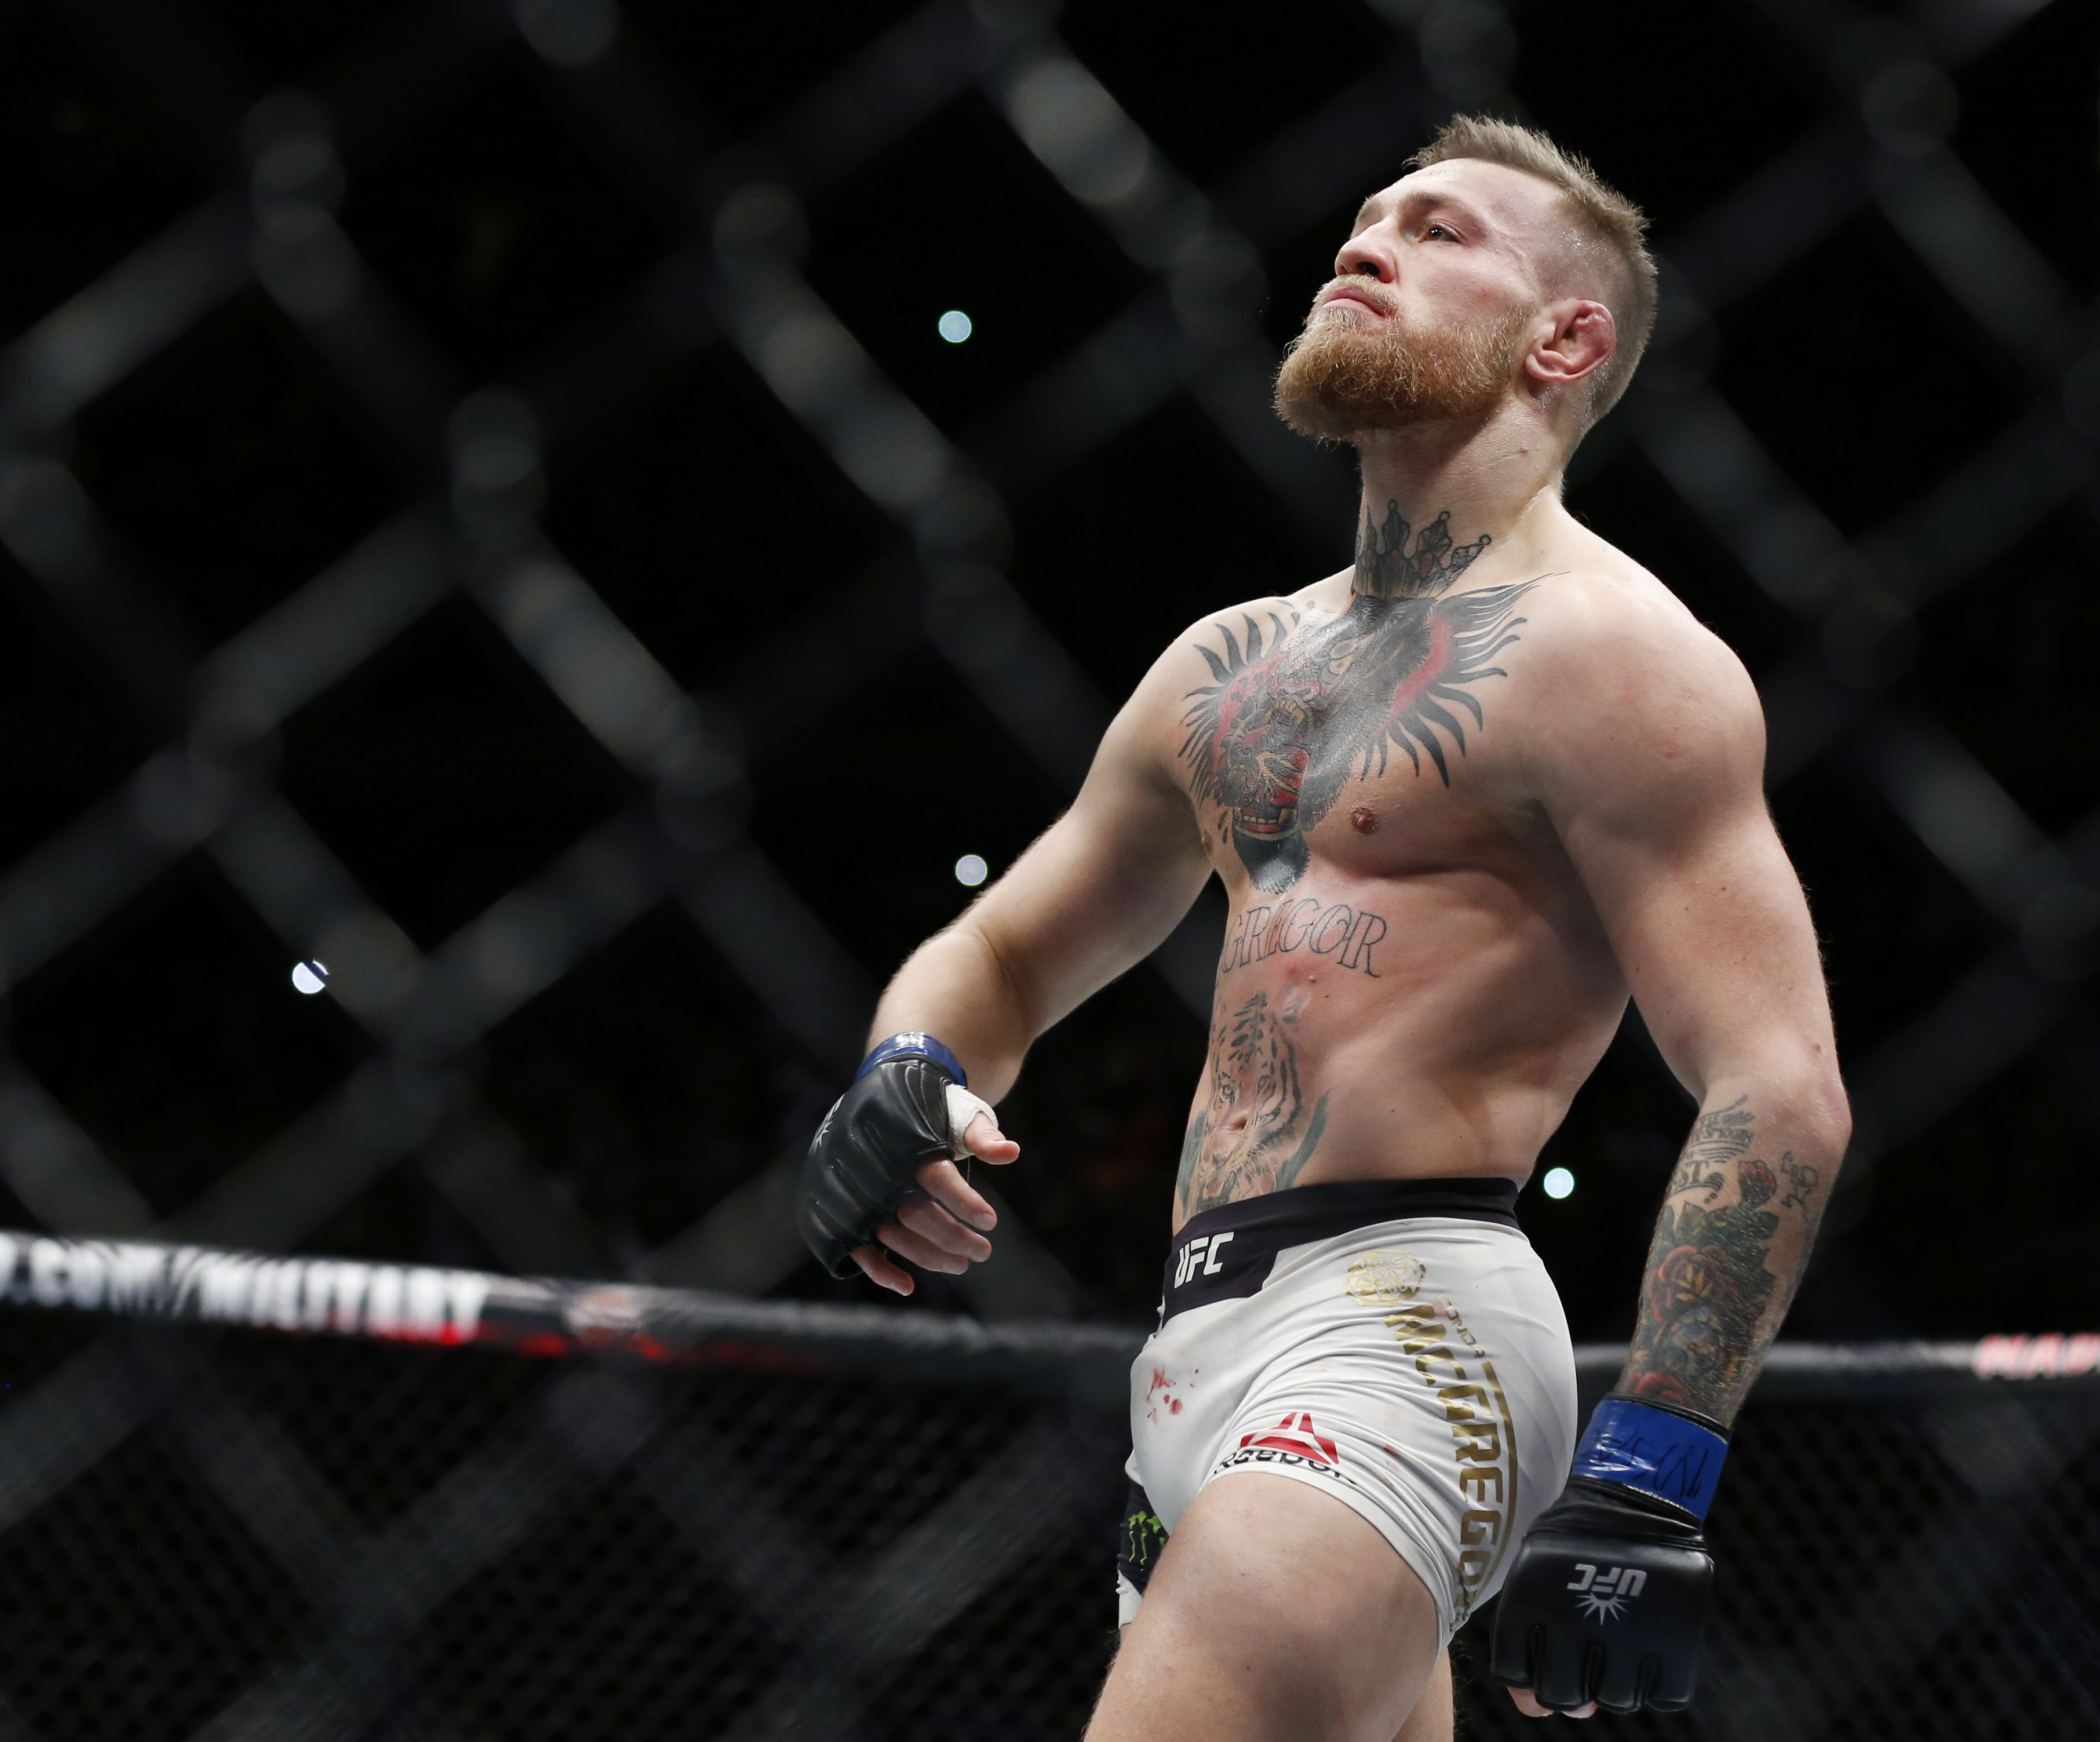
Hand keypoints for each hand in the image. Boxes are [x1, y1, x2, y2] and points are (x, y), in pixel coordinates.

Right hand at [852, 1106, 1019, 1294]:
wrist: (871, 1104)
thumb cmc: (922, 1113)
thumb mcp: (954, 1114)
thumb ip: (982, 1135)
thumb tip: (1012, 1152)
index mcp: (905, 1142)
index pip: (937, 1178)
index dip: (964, 1202)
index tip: (991, 1222)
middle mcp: (877, 1170)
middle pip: (916, 1213)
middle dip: (953, 1236)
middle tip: (984, 1252)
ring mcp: (857, 1194)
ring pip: (892, 1234)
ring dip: (928, 1256)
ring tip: (962, 1264)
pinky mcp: (843, 1212)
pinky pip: (857, 1247)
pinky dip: (879, 1270)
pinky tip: (907, 1286)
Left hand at [1490, 1477, 1712, 1715]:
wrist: (1631, 1496)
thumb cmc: (1573, 1540)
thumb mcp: (1532, 1576)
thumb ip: (1525, 1639)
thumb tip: (1534, 1707)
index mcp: (1531, 1605)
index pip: (1515, 1677)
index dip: (1527, 1681)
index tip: (1542, 1666)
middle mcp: (1573, 1627)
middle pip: (1563, 1698)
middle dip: (1569, 1692)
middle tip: (1583, 1669)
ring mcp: (1626, 1635)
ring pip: (1616, 1701)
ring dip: (1616, 1684)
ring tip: (1619, 1648)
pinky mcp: (1674, 1640)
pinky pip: (1665, 1697)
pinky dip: (1659, 1684)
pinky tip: (1650, 1652)